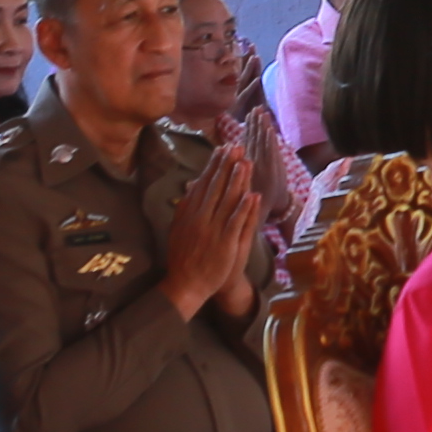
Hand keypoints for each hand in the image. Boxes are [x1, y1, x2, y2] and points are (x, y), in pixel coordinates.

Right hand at [158, 135, 263, 317]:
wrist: (186, 284)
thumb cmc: (184, 257)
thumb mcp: (179, 228)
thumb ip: (185, 207)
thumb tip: (191, 185)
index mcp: (189, 213)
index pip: (203, 183)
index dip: (214, 165)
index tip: (223, 149)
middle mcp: (199, 218)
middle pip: (215, 187)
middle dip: (226, 166)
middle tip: (236, 146)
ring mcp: (212, 230)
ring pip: (226, 200)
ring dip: (237, 180)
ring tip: (245, 162)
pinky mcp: (224, 243)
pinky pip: (236, 222)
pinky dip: (244, 208)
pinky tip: (252, 194)